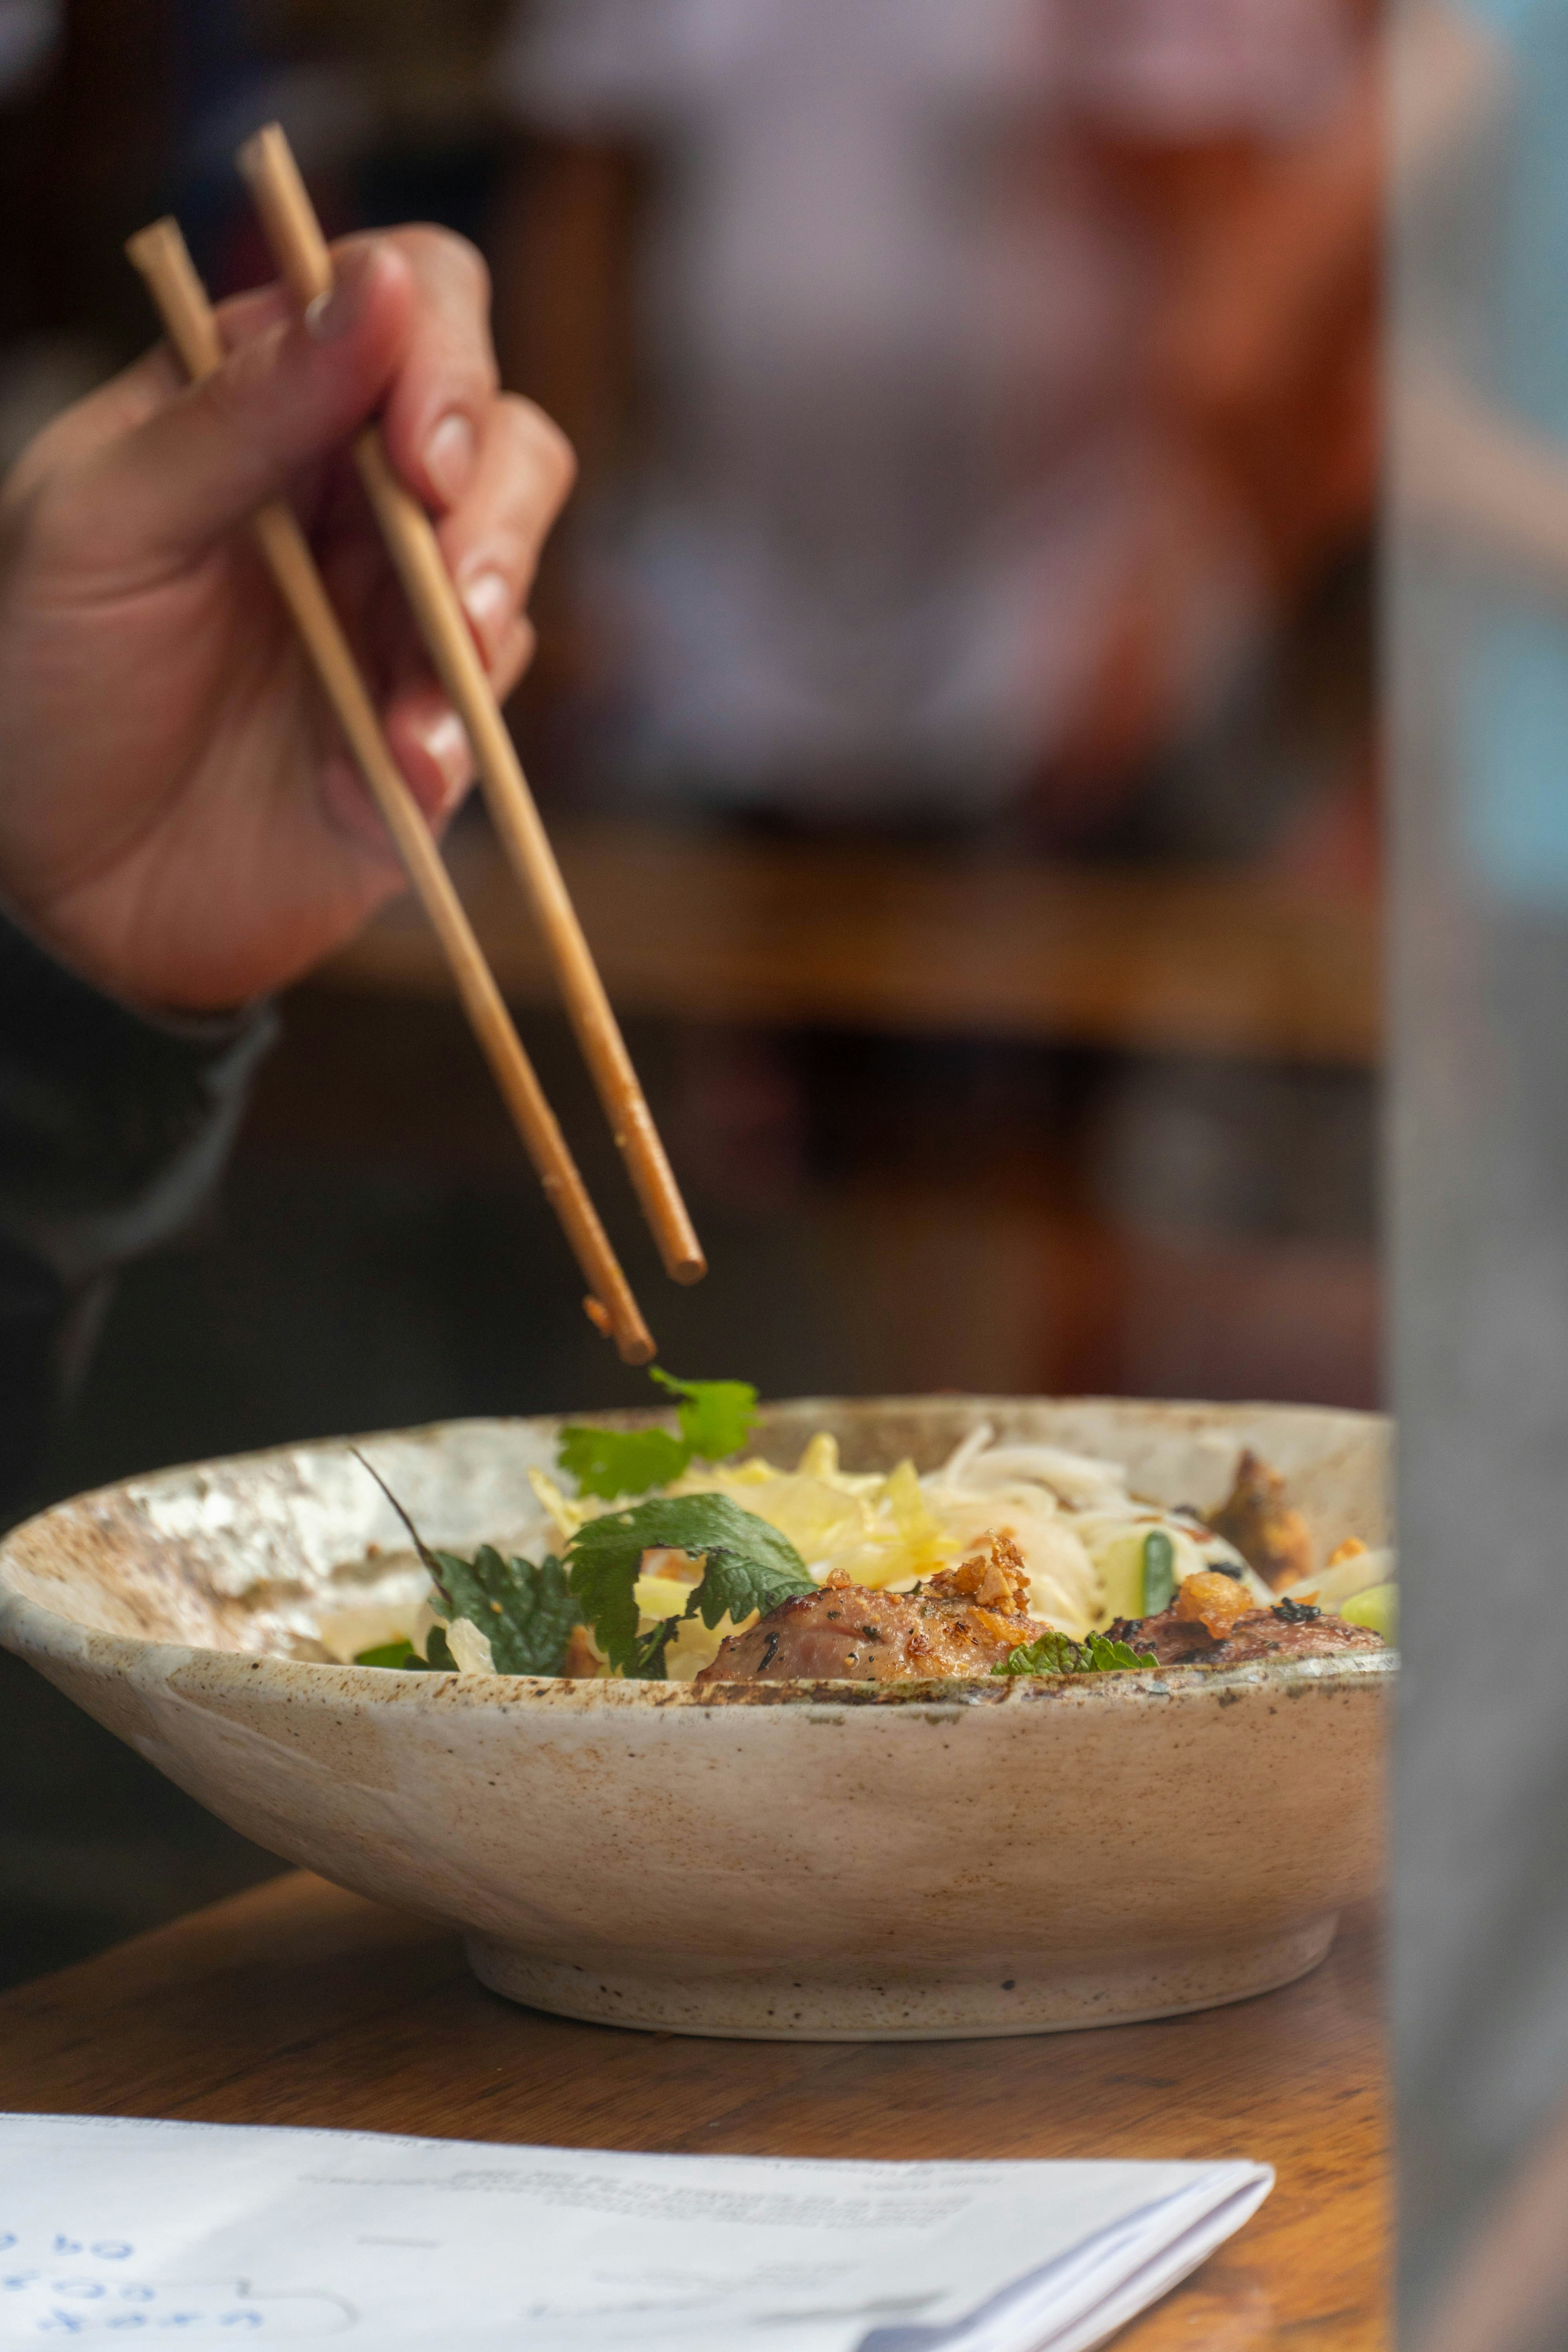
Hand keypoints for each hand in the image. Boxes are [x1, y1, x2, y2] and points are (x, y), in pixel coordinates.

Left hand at [0, 228, 574, 1010]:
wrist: (49, 882)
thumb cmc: (40, 681)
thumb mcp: (100, 526)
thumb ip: (236, 412)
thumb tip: (382, 283)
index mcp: (268, 406)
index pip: (411, 305)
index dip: (440, 356)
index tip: (414, 452)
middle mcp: (354, 500)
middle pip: (503, 438)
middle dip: (491, 510)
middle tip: (443, 581)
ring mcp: (400, 618)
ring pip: (515, 570)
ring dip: (481, 626)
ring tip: (416, 707)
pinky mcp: (429, 735)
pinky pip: (490, 715)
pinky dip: (453, 740)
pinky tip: (389, 777)